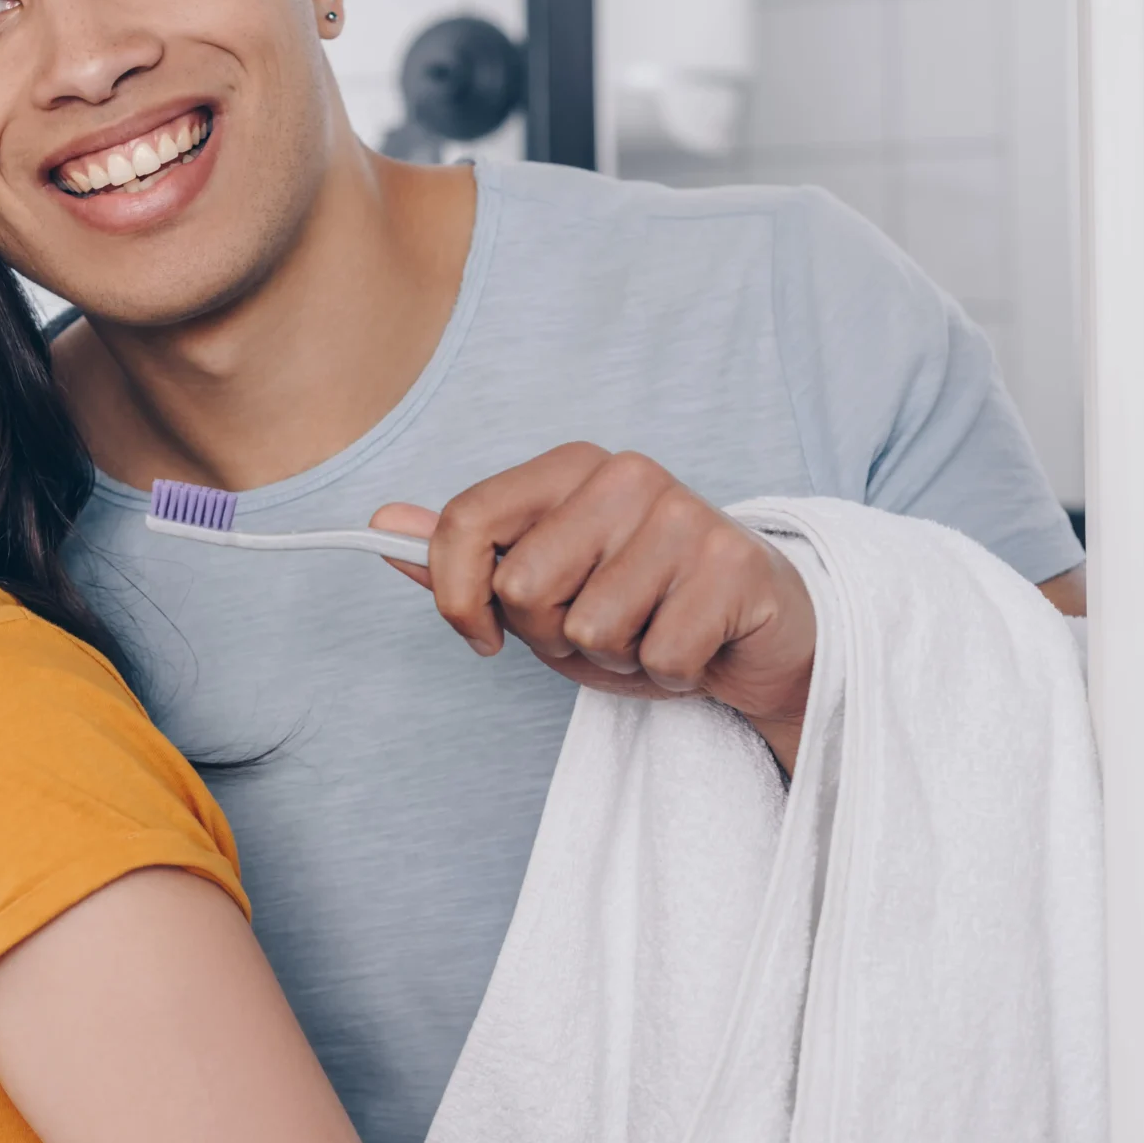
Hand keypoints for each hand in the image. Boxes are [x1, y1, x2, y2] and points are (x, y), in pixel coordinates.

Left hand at [372, 444, 815, 761]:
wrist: (759, 636)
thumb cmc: (641, 607)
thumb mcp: (544, 588)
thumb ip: (466, 559)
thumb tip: (384, 524)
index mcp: (569, 468)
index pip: (466, 521)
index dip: (455, 597)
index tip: (481, 635)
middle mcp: (625, 474)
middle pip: (523, 587)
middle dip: (551, 636)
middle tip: (601, 629)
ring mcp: (683, 514)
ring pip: (590, 629)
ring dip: (613, 659)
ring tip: (649, 633)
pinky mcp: (733, 565)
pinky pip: (657, 657)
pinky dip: (667, 674)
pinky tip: (692, 647)